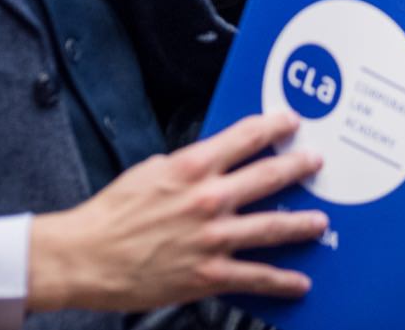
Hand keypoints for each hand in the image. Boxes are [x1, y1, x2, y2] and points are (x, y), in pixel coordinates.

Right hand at [27, 112, 328, 313]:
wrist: (86, 257)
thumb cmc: (111, 215)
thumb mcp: (150, 171)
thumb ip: (187, 167)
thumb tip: (212, 161)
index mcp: (192, 168)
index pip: (246, 136)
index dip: (275, 126)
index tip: (291, 123)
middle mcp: (208, 199)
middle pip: (269, 176)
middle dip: (299, 167)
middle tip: (315, 163)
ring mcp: (212, 238)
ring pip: (273, 226)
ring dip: (303, 223)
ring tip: (319, 222)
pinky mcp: (209, 274)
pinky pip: (256, 276)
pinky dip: (282, 281)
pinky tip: (299, 282)